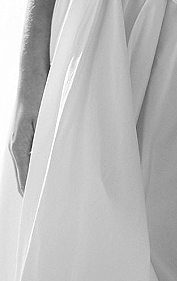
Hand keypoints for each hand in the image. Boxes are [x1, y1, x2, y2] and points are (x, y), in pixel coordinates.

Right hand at [9, 65, 47, 195]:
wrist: (32, 73)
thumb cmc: (38, 93)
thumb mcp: (45, 119)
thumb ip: (44, 143)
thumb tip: (48, 164)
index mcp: (18, 146)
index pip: (24, 180)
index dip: (35, 194)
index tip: (46, 206)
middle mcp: (16, 145)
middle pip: (24, 177)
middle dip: (36, 189)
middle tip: (54, 201)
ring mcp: (19, 139)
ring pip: (27, 166)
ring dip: (38, 176)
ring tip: (55, 186)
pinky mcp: (25, 132)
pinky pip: (30, 155)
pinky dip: (38, 163)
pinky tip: (51, 164)